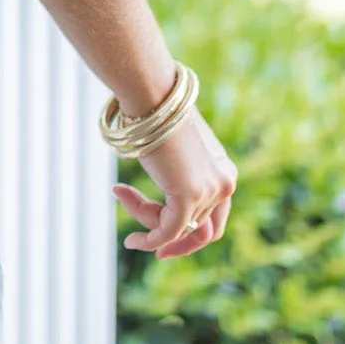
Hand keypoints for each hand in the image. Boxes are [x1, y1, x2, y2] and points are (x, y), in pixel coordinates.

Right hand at [113, 109, 236, 259]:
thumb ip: (178, 175)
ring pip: (176, 227)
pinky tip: (131, 240)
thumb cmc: (157, 114)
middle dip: (172, 241)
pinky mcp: (190, 196)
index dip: (189, 236)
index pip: (214, 218)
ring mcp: (209, 190)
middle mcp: (224, 183)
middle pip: (198, 229)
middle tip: (146, 247)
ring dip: (145, 218)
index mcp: (224, 171)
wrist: (151, 96)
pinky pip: (168, 230)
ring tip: (121, 194)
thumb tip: (161, 201)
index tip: (163, 243)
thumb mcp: (174, 149)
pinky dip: (150, 240)